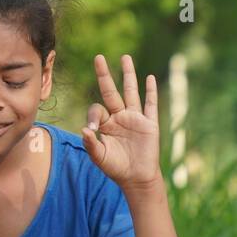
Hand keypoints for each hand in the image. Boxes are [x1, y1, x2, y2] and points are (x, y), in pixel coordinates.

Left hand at [82, 54, 160, 187]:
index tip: (92, 129)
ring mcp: (135, 118)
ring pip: (131, 92)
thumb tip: (84, 129)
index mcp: (106, 124)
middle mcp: (120, 117)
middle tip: (98, 57)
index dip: (93, 116)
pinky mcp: (150, 123)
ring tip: (125, 58)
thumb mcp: (99, 157)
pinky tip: (150, 78)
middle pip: (111, 91)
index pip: (97, 109)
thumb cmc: (116, 168)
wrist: (137, 178)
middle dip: (105, 75)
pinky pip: (150, 104)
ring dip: (128, 75)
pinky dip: (151, 91)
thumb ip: (91, 143)